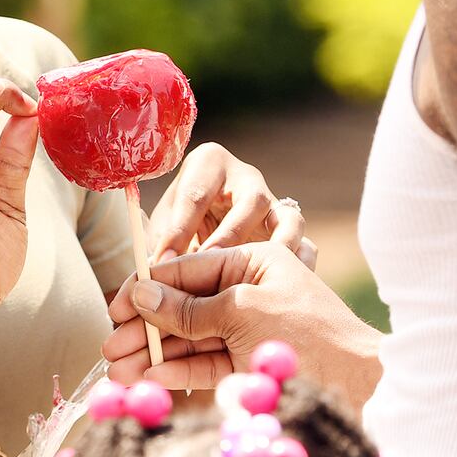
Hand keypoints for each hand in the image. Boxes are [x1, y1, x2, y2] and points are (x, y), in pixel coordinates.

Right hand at [102, 240, 381, 410]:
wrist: (362, 388)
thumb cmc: (309, 335)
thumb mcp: (244, 311)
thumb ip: (191, 307)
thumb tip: (142, 294)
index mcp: (251, 261)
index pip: (187, 269)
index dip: (148, 288)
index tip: (116, 307)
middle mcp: (245, 291)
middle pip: (182, 306)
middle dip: (144, 328)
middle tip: (109, 348)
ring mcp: (244, 329)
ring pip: (188, 339)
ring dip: (152, 355)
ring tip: (117, 372)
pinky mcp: (245, 363)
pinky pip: (202, 364)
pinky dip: (174, 372)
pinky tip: (146, 380)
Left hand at [150, 142, 316, 267]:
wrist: (203, 231)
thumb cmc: (177, 227)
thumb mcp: (162, 228)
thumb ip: (158, 247)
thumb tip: (151, 274)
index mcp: (209, 164)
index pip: (195, 194)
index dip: (179, 231)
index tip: (163, 264)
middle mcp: (247, 178)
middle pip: (251, 201)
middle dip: (231, 237)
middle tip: (212, 269)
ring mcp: (275, 203)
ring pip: (288, 219)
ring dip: (276, 250)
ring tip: (261, 279)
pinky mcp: (291, 232)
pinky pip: (305, 244)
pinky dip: (298, 268)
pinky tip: (283, 292)